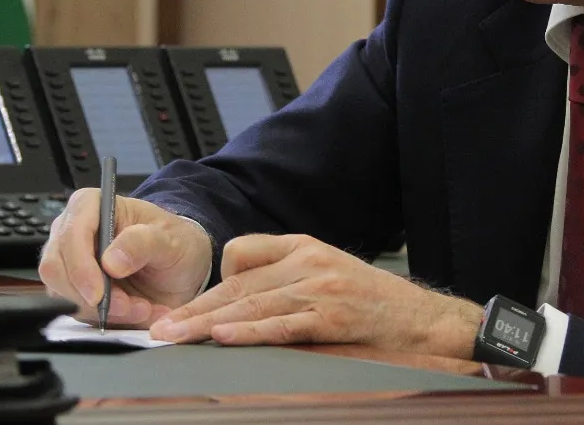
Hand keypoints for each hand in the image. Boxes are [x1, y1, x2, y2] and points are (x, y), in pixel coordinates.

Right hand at [38, 189, 212, 327]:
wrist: (181, 268)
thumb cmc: (174, 242)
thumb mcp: (171, 239)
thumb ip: (143, 243)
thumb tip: (111, 261)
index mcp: (92, 205)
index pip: (71, 233)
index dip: (80, 266)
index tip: (99, 293)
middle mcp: (72, 231)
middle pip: (56, 268)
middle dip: (92, 296)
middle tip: (128, 306)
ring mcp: (69, 262)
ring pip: (62, 294)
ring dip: (101, 310)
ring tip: (140, 308)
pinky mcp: (72, 289)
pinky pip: (75, 310)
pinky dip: (103, 318)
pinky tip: (133, 312)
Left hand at [149, 234, 483, 358]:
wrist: (423, 321)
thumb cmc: (375, 304)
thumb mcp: (329, 276)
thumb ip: (287, 280)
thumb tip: (238, 306)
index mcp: (304, 246)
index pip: (241, 254)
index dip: (211, 285)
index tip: (184, 310)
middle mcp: (309, 259)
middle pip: (238, 284)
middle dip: (195, 309)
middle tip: (160, 328)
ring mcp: (321, 286)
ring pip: (253, 304)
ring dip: (208, 324)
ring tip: (176, 337)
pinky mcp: (332, 315)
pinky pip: (283, 323)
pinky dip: (250, 332)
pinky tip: (223, 337)